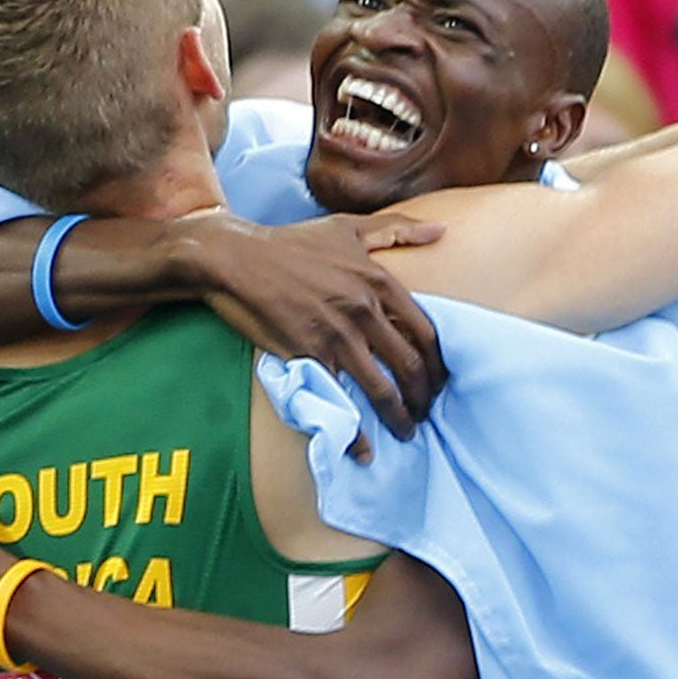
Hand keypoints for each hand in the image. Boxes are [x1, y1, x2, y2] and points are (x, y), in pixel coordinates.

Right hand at [180, 212, 447, 445]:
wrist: (236, 259)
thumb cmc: (291, 243)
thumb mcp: (348, 228)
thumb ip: (397, 229)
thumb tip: (441, 229)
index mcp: (379, 281)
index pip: (426, 333)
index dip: (438, 364)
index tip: (439, 381)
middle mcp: (364, 311)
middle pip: (411, 366)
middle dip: (425, 397)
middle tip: (426, 412)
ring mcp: (337, 336)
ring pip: (382, 388)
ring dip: (400, 417)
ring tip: (405, 432)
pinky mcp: (308, 356)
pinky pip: (341, 401)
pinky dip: (355, 432)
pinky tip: (364, 450)